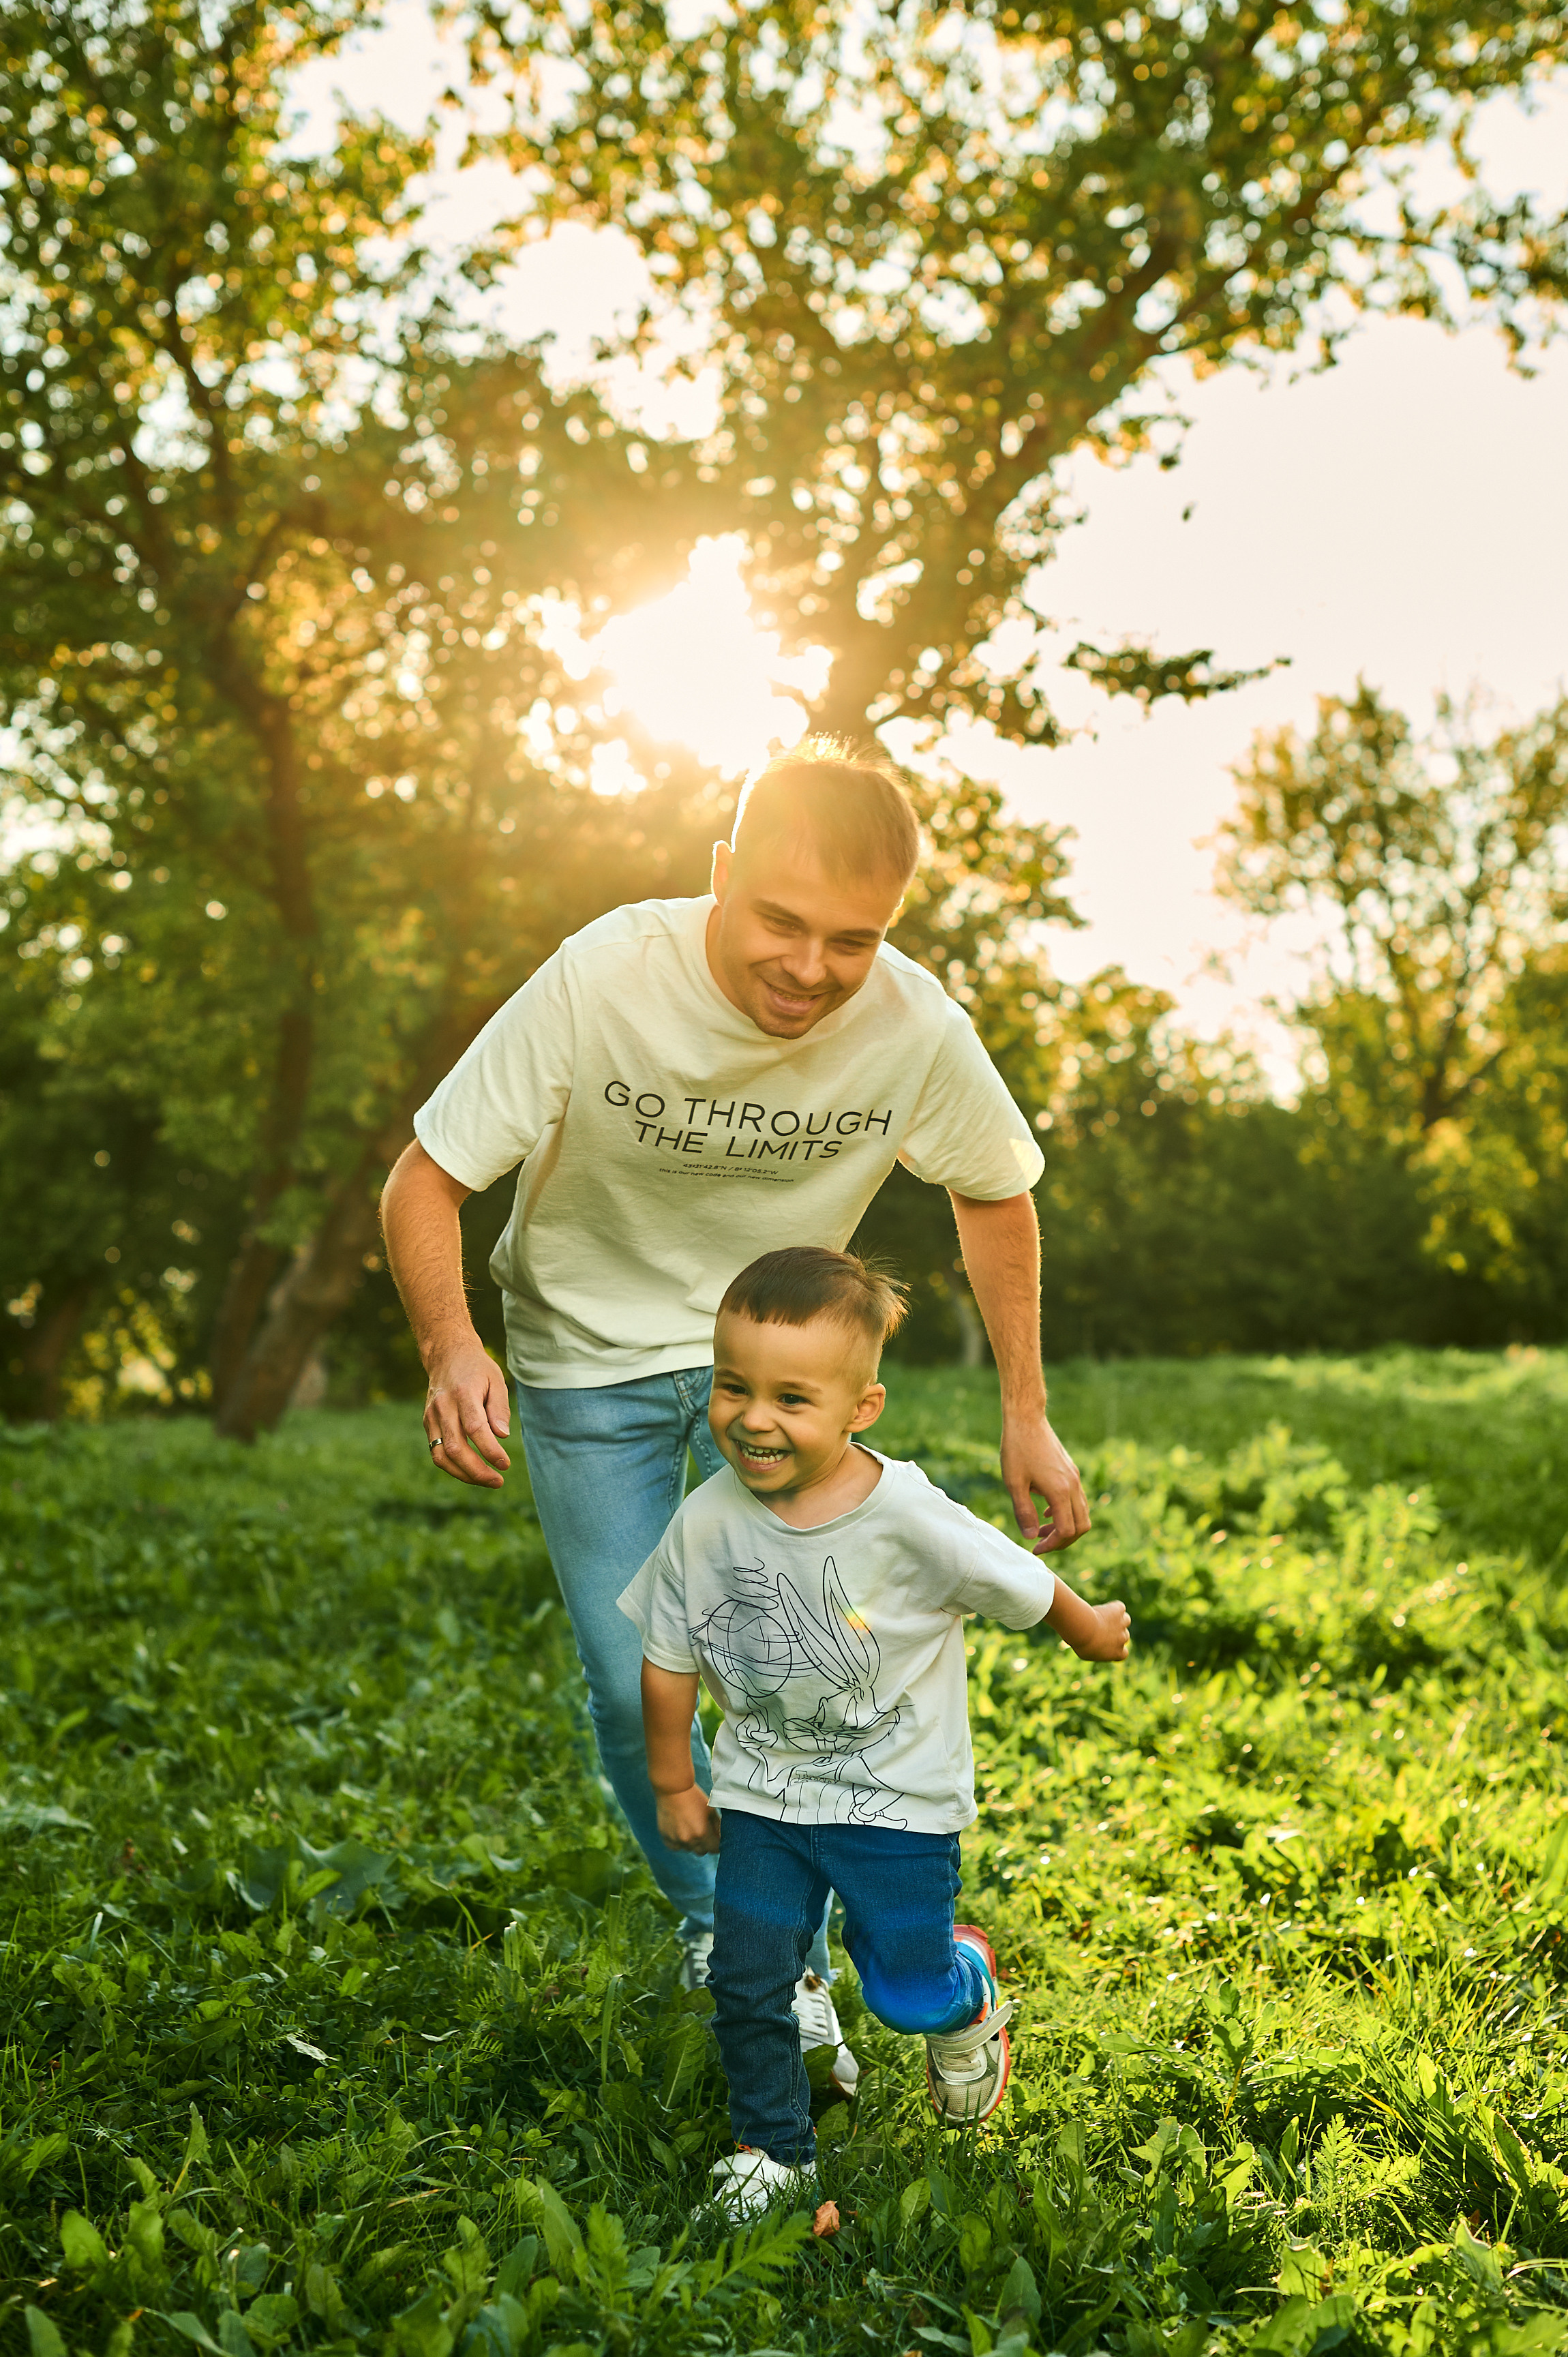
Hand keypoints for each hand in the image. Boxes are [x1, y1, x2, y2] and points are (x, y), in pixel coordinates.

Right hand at [423, 1334, 511, 1488]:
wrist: (446, 1355)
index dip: (490, 1450)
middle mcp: (443, 1406)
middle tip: (498, 1481)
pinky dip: (453, 1467)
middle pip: (455, 1447)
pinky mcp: (428, 1423)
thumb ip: (500, 1408)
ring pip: (441, 1455)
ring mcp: (432, 1416)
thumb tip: (502, 1437)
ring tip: (487, 1481)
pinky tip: (471, 1471)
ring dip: (464, 1474)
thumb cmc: (477, 1369)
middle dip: (477, 1470)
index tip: (505, 1464)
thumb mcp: (496, 1380)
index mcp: (463, 1393)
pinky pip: (436, 1452)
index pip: (475, 1428)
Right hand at [656, 1785, 720, 1854]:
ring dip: (691, 1843)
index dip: (717, 1844)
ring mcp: (676, 1840)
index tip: (716, 1838)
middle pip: (702, 1851)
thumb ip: (718, 1827)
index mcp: (702, 1833)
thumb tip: (722, 1839)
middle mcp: (689, 1840)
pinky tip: (680, 1829)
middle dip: (705, 1844)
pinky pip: (676, 1847)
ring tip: (689, 1826)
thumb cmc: (694, 1798)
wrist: (673, 1789)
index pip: (714, 1849)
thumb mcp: (711, 1810)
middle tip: (703, 1831)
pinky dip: (679, 1842)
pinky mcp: (666, 1838)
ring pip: (689, 1849)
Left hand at [1001, 1411, 1090, 1553]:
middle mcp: (1073, 1486)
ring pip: (1081, 1513)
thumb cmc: (1017, 1449)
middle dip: (1063, 1540)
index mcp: (1060, 1491)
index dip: (1053, 1544)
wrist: (1026, 1418)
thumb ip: (1023, 1512)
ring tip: (1040, 1529)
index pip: (1066, 1530)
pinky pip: (1077, 1500)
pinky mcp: (1071, 1471)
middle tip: (1042, 1544)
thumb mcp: (1014, 1483)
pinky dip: (1065, 1512)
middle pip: (1082, 1526)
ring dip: (1064, 1526)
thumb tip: (1030, 1537)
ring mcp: (1074, 1478)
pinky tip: (1045, 1511)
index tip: (1036, 1548)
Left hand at [1073, 1599, 1130, 1661]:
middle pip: (1124, 1635)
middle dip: (1115, 1632)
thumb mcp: (1087, 1653)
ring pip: (1126, 1620)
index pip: (1124, 1653)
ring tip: (1104, 1617)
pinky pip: (1120, 1607)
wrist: (1082, 1628)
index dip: (1116, 1647)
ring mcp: (1123, 1624)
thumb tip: (1095, 1646)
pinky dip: (1113, 1607)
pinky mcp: (1119, 1610)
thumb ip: (1096, 1650)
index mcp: (1118, 1653)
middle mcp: (1124, 1639)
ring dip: (1118, 1619)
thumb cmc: (1081, 1643)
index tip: (1107, 1643)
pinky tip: (1103, 1608)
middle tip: (1099, 1628)